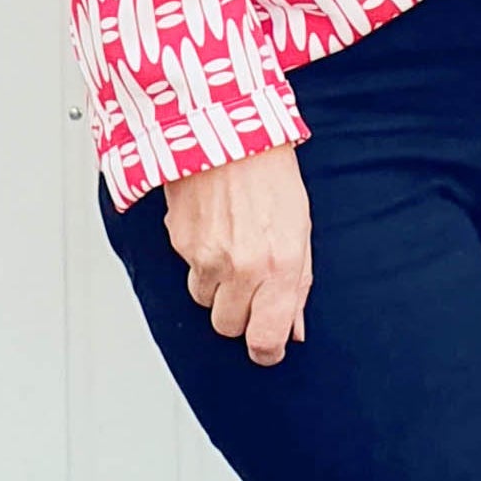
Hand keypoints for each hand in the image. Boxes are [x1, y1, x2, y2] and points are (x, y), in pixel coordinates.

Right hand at [161, 142, 312, 365]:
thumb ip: (297, 285)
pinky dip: (199, 258)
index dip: (266, 351)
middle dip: (239, 314)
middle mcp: (242, 266)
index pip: (265, 339)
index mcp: (280, 265)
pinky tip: (215, 228)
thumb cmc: (269, 171)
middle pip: (228, 327)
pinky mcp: (180, 242)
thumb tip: (293, 326)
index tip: (267, 348)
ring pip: (204, 300)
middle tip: (250, 285)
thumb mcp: (300, 230)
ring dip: (216, 285)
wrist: (224, 130)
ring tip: (231, 246)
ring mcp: (206, 256)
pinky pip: (188, 269)